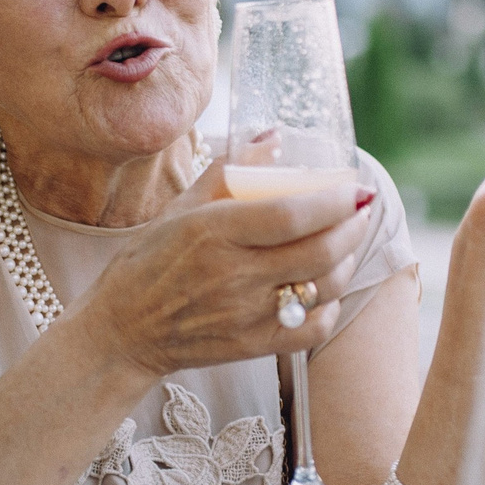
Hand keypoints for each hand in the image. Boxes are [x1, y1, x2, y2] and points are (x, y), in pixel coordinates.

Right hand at [74, 158, 375, 380]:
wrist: (124, 330)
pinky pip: (313, 327)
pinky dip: (330, 306)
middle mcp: (232, 275)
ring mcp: (245, 315)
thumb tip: (274, 138)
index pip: (290, 215)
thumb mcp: (180, 208)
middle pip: (318, 251)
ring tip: (345, 244)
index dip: (333, 202)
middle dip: (353, 227)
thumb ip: (229, 171)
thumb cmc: (149, 262)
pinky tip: (324, 288)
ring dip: (346, 262)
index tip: (353, 188)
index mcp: (212, 232)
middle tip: (360, 211)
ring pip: (323, 288)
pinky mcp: (252, 346)